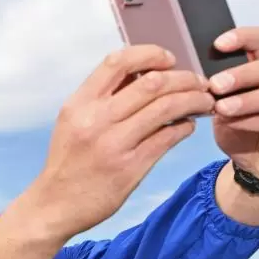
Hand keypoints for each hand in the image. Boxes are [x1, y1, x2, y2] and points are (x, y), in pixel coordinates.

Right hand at [39, 44, 214, 238]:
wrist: (55, 205)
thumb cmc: (68, 162)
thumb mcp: (72, 122)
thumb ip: (101, 98)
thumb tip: (142, 73)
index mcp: (79, 104)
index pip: (118, 62)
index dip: (150, 54)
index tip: (168, 60)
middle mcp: (96, 120)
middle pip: (152, 82)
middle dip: (184, 78)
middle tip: (198, 82)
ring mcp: (114, 144)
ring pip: (166, 108)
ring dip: (192, 100)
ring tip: (203, 101)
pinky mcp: (130, 168)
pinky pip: (167, 138)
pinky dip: (184, 127)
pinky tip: (188, 126)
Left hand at [208, 27, 258, 183]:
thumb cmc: (244, 129)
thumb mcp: (225, 108)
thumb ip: (218, 92)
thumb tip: (196, 80)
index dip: (243, 37)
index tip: (218, 44)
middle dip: (241, 74)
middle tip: (215, 84)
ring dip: (246, 100)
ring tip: (221, 107)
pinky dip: (251, 121)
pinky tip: (232, 122)